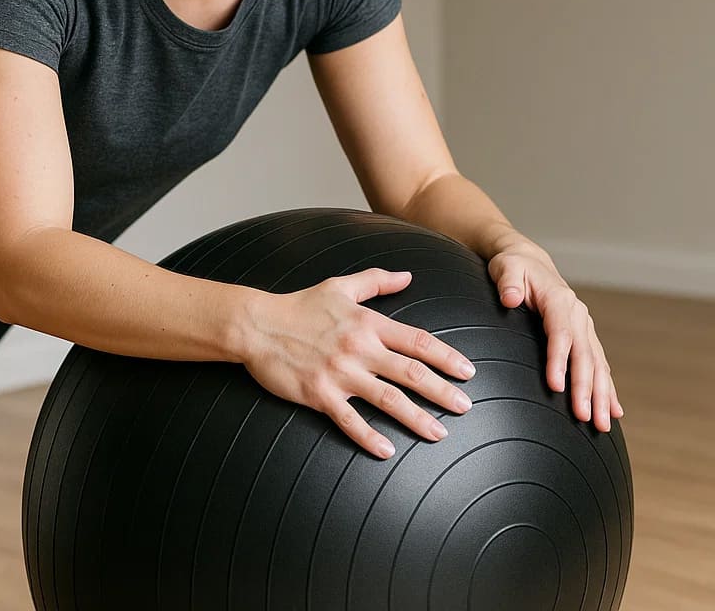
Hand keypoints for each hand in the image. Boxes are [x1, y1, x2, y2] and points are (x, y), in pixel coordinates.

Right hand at [241, 268, 476, 458]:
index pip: (416, 341)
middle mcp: (358, 348)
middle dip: (441, 392)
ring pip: (387, 399)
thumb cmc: (300, 305)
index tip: (467, 371)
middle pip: (410, 372)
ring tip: (439, 433)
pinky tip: (387, 450)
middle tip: (464, 407)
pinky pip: (349, 420)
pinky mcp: (319, 394)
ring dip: (416, 418)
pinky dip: (369, 437)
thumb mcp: (340, 286)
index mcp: (367, 322)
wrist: (258, 325)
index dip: (446, 357)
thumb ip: (376, 281)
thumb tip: (407, 276)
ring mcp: (339, 373)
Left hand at [487, 232, 624, 431]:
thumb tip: (509, 298)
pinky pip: (599, 364)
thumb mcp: (505, 268)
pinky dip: (607, 387)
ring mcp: (585, 325)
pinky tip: (613, 410)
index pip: (561, 334)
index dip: (559, 361)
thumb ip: (507, 282)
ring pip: (597, 364)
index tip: (555, 386)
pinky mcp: (585, 335)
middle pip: (584, 355)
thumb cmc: (513, 267)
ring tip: (601, 424)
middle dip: (586, 388)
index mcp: (558, 299)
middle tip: (584, 417)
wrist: (529, 261)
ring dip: (601, 395)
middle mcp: (578, 314)